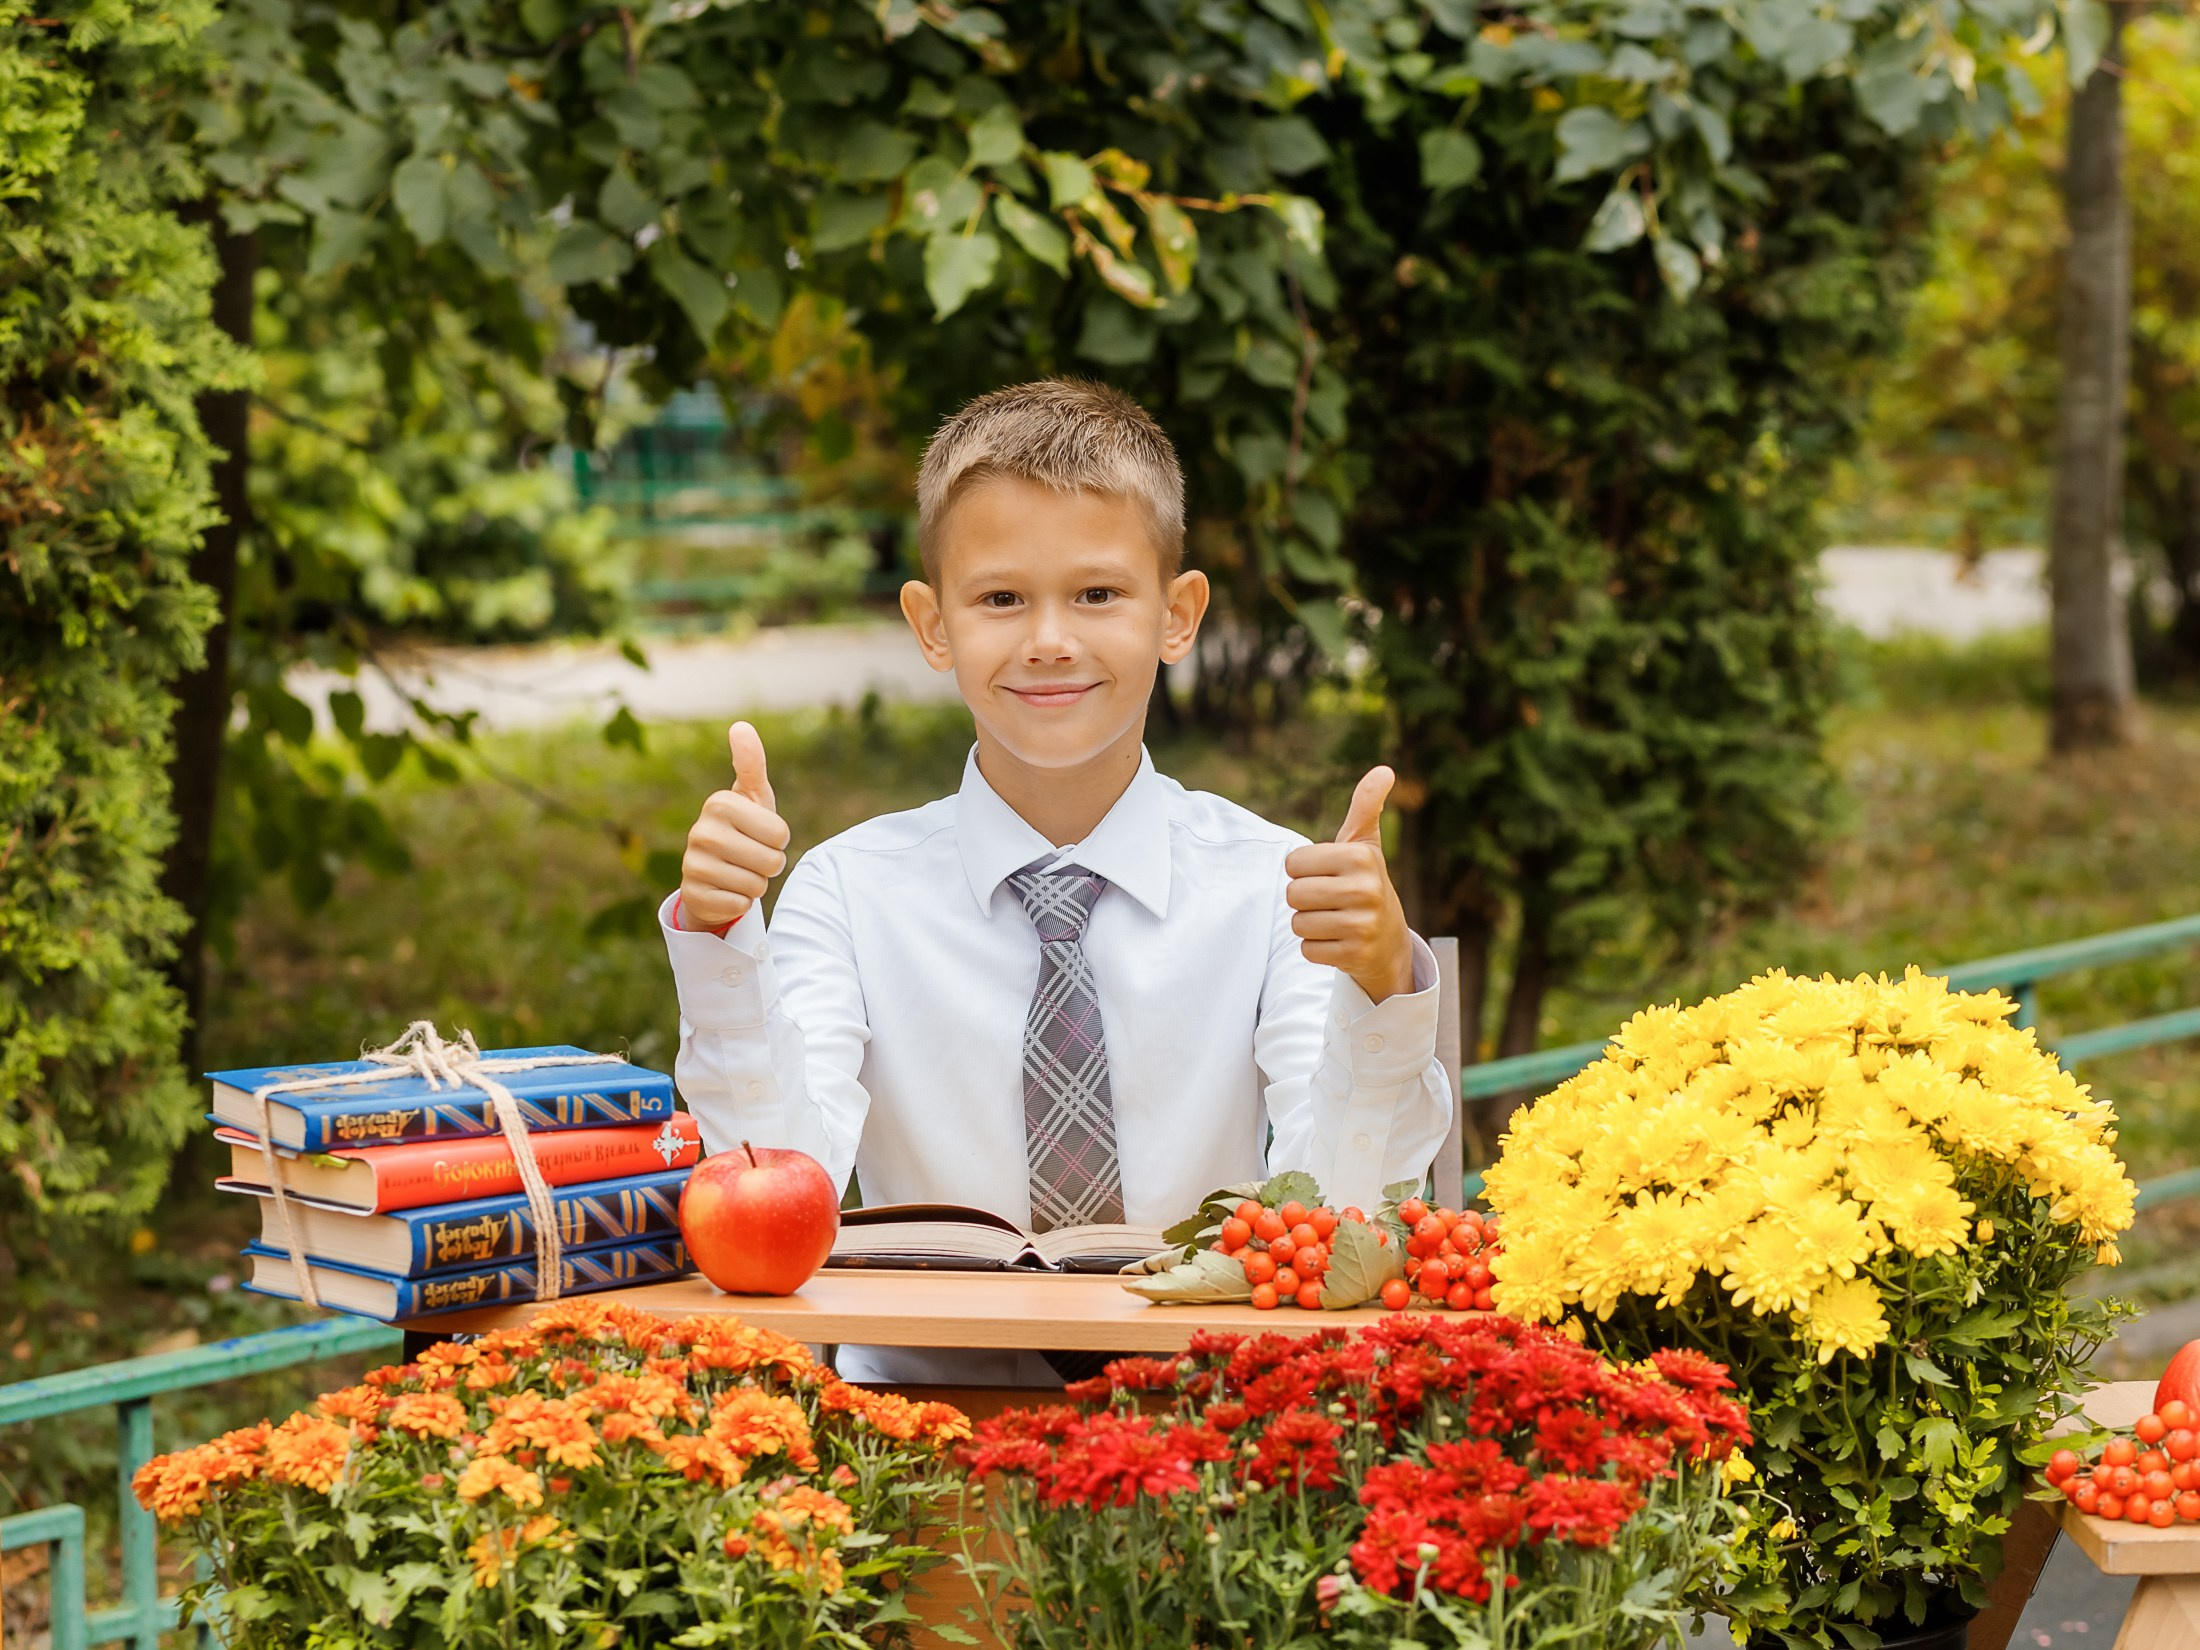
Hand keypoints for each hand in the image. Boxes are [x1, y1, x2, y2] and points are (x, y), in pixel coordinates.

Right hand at [678, 721, 791, 931]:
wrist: (715, 872)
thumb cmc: (744, 828)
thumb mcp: (752, 796)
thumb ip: (751, 763)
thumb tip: (740, 726)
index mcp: (719, 803)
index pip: (780, 834)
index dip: (779, 839)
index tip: (761, 834)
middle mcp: (701, 831)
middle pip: (771, 862)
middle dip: (770, 865)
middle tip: (753, 857)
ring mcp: (693, 864)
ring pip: (756, 886)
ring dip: (756, 884)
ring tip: (740, 872)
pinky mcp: (693, 895)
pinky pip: (739, 905)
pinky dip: (740, 903)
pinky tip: (727, 890)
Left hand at [1284, 767, 1414, 1003]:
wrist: (1390, 942)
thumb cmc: (1365, 884)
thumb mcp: (1365, 846)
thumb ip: (1366, 807)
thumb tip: (1384, 770)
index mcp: (1360, 857)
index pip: (1293, 863)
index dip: (1304, 871)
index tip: (1328, 876)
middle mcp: (1365, 889)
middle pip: (1293, 894)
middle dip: (1304, 900)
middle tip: (1330, 901)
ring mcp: (1362, 925)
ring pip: (1298, 923)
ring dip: (1309, 925)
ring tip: (1335, 921)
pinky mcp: (1355, 955)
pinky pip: (1307, 950)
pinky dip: (1317, 949)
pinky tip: (1338, 942)